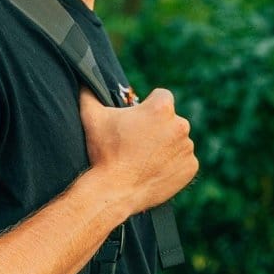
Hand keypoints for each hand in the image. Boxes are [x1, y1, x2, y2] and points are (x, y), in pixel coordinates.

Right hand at [79, 87, 197, 214]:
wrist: (114, 191)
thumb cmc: (103, 152)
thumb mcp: (92, 116)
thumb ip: (89, 92)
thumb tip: (83, 82)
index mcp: (162, 107)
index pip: (161, 96)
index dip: (147, 108)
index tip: (137, 122)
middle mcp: (181, 125)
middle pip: (170, 120)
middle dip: (157, 128)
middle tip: (137, 143)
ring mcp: (187, 148)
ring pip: (178, 141)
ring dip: (165, 147)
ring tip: (143, 159)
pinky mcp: (191, 167)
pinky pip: (184, 162)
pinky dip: (173, 165)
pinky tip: (153, 170)